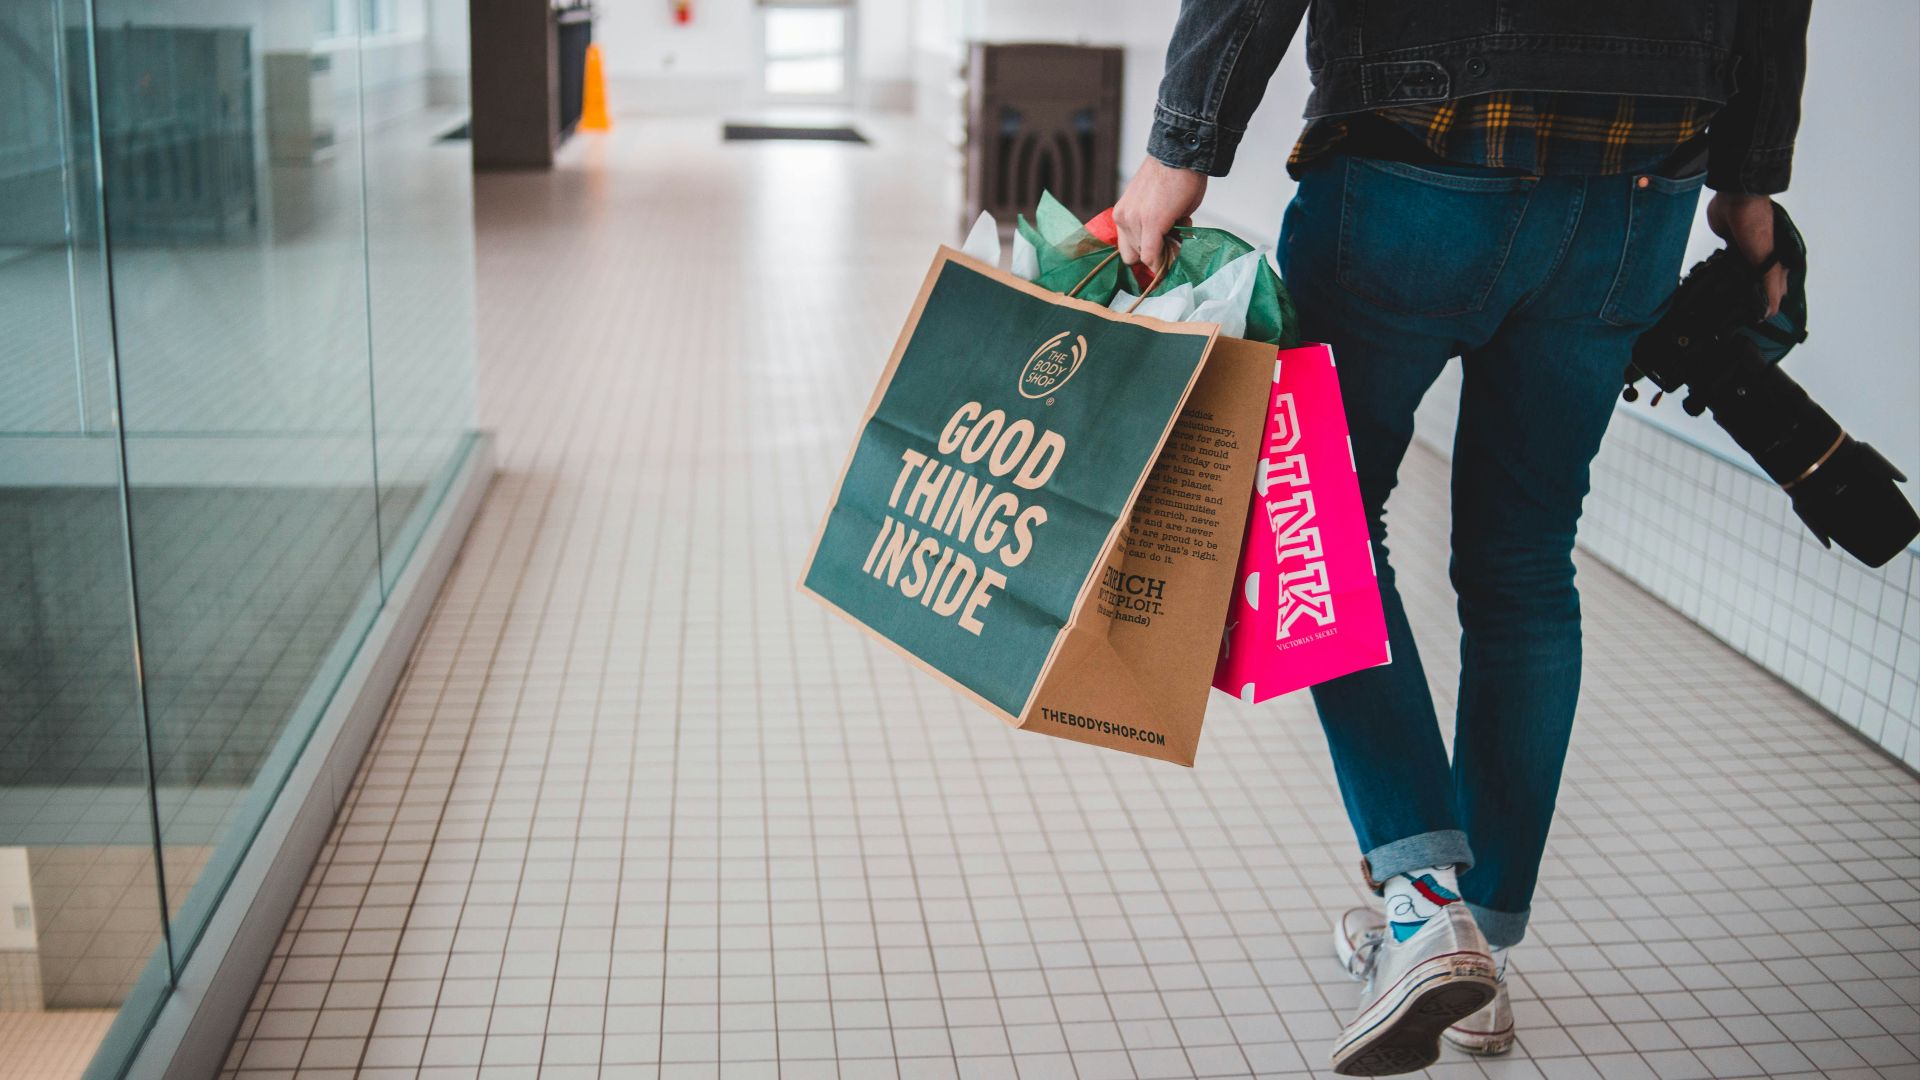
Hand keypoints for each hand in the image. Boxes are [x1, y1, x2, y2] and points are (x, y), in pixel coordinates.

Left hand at [1114, 156, 1207, 272]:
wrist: (1181, 154)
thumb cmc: (1174, 176)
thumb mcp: (1157, 206)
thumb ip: (1156, 228)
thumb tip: (1167, 244)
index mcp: (1122, 214)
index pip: (1128, 249)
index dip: (1148, 253)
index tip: (1164, 249)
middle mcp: (1122, 219)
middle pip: (1134, 256)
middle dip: (1155, 253)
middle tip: (1174, 238)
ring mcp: (1134, 221)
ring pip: (1146, 256)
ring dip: (1165, 250)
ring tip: (1180, 225)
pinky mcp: (1150, 224)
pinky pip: (1152, 256)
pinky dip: (1164, 260)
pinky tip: (1178, 245)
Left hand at [1706, 192, 1787, 316]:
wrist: (1737, 200)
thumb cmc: (1758, 225)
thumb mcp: (1767, 259)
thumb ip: (1769, 284)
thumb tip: (1771, 311)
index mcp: (1777, 261)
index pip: (1774, 291)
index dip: (1766, 306)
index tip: (1753, 322)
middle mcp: (1763, 258)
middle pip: (1756, 285)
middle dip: (1746, 299)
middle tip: (1731, 317)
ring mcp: (1746, 252)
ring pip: (1740, 276)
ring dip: (1731, 288)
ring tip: (1719, 305)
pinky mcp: (1730, 245)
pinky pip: (1726, 264)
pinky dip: (1720, 273)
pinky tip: (1712, 284)